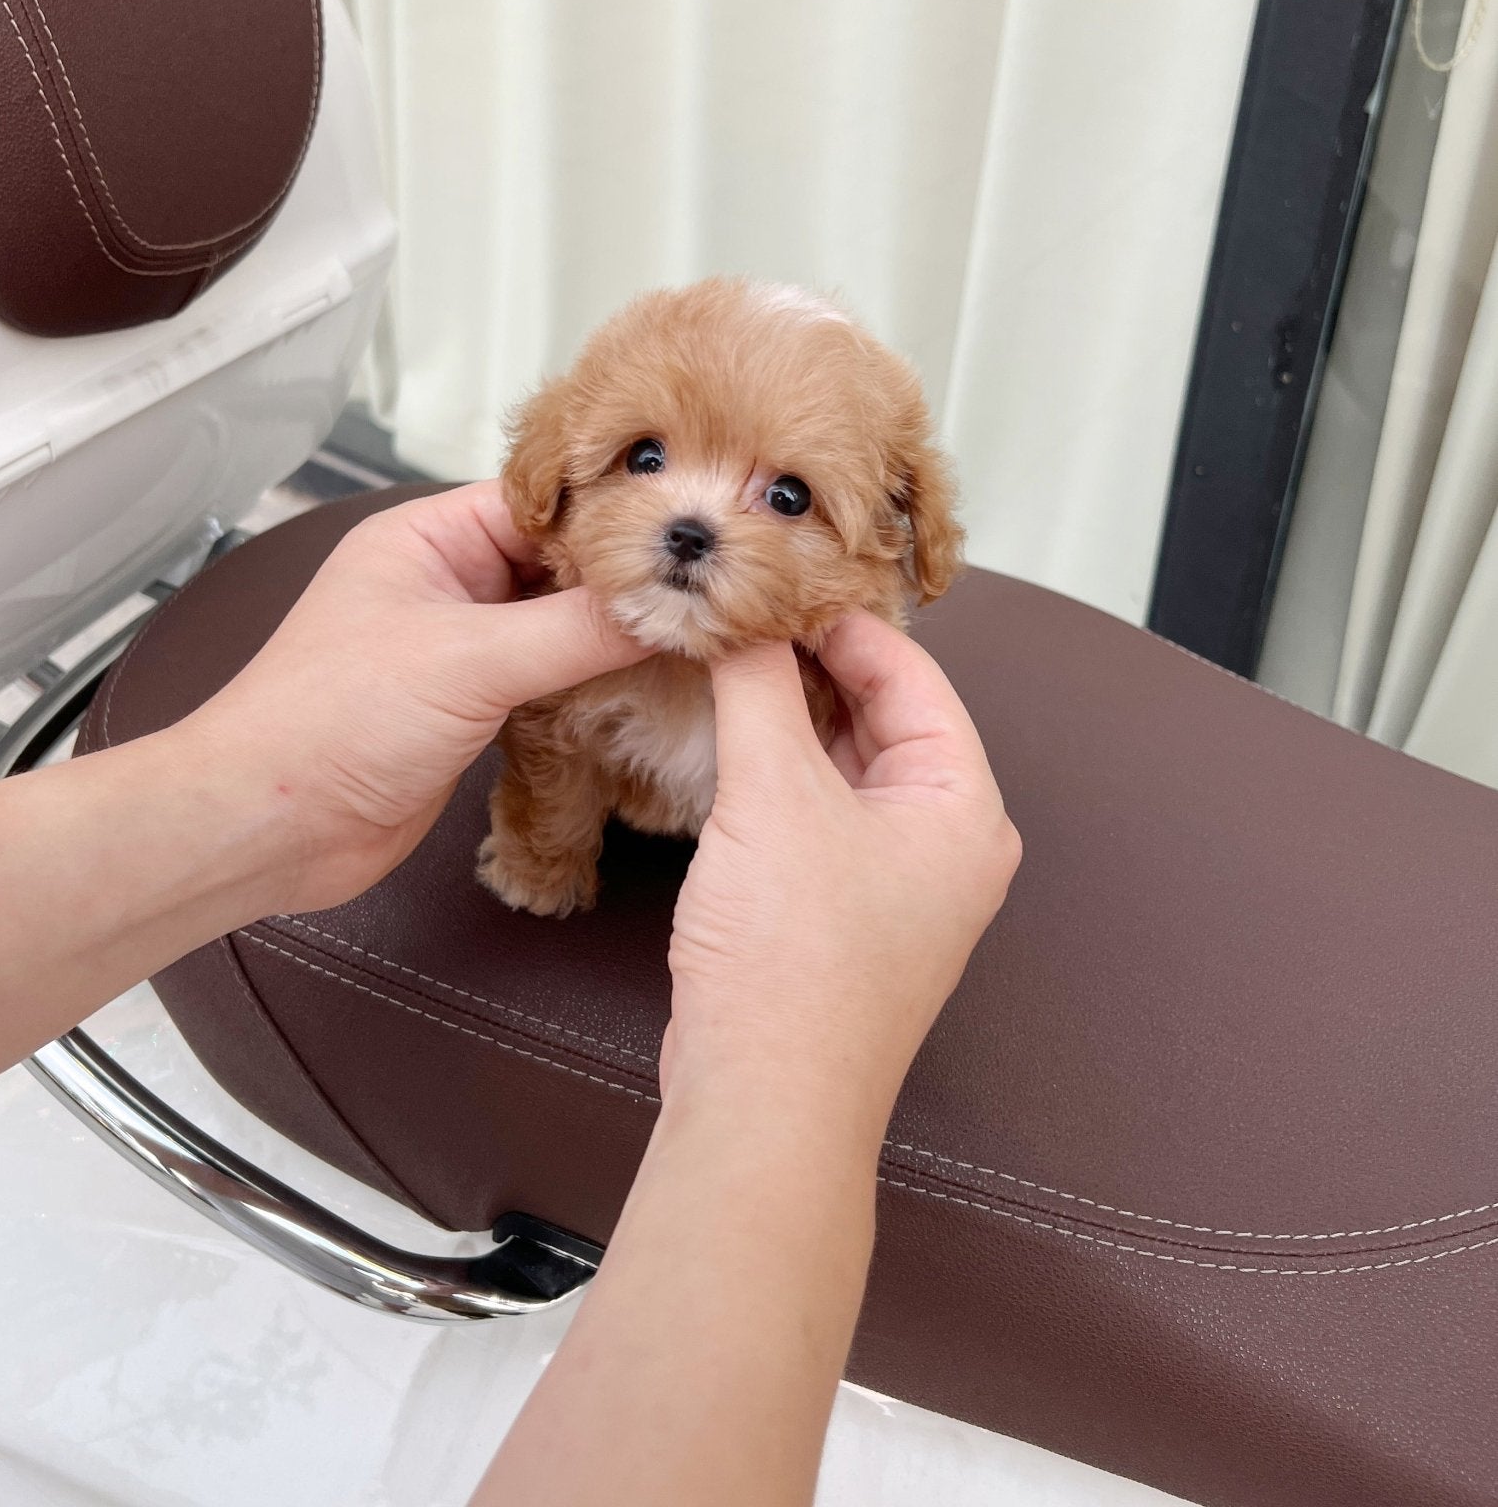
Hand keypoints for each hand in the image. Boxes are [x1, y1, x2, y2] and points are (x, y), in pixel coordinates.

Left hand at [173, 483, 647, 915]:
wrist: (270, 826)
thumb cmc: (334, 719)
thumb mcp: (469, 660)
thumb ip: (575, 631)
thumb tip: (671, 605)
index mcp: (426, 538)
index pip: (540, 499)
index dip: (611, 512)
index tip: (689, 524)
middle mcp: (445, 582)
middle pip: (556, 560)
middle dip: (621, 574)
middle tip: (711, 580)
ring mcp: (457, 646)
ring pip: (555, 621)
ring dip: (609, 631)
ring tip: (694, 624)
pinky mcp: (470, 706)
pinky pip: (547, 675)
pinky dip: (590, 679)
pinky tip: (647, 681)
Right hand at [662, 613, 1019, 1137]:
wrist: (763, 1103)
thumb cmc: (794, 969)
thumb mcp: (772, 796)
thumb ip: (758, 688)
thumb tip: (742, 618)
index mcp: (963, 808)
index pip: (911, 674)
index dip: (839, 619)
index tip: (775, 581)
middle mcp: (944, 843)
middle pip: (878, 714)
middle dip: (808, 664)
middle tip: (741, 613)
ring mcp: (894, 884)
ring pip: (841, 763)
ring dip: (786, 715)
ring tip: (725, 660)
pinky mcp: (841, 915)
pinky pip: (814, 813)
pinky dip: (774, 770)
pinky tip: (722, 737)